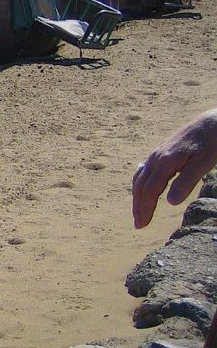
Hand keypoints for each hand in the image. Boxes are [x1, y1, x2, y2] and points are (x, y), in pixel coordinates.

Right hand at [132, 109, 216, 228]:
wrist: (212, 121)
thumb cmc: (211, 143)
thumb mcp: (203, 164)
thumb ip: (186, 182)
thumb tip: (169, 202)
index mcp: (165, 162)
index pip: (149, 190)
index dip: (145, 208)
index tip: (142, 225)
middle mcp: (156, 158)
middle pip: (140, 185)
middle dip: (138, 205)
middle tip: (138, 224)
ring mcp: (156, 154)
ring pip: (140, 178)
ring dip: (137, 196)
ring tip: (139, 211)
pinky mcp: (161, 151)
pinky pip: (144, 171)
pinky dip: (140, 184)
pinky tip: (143, 189)